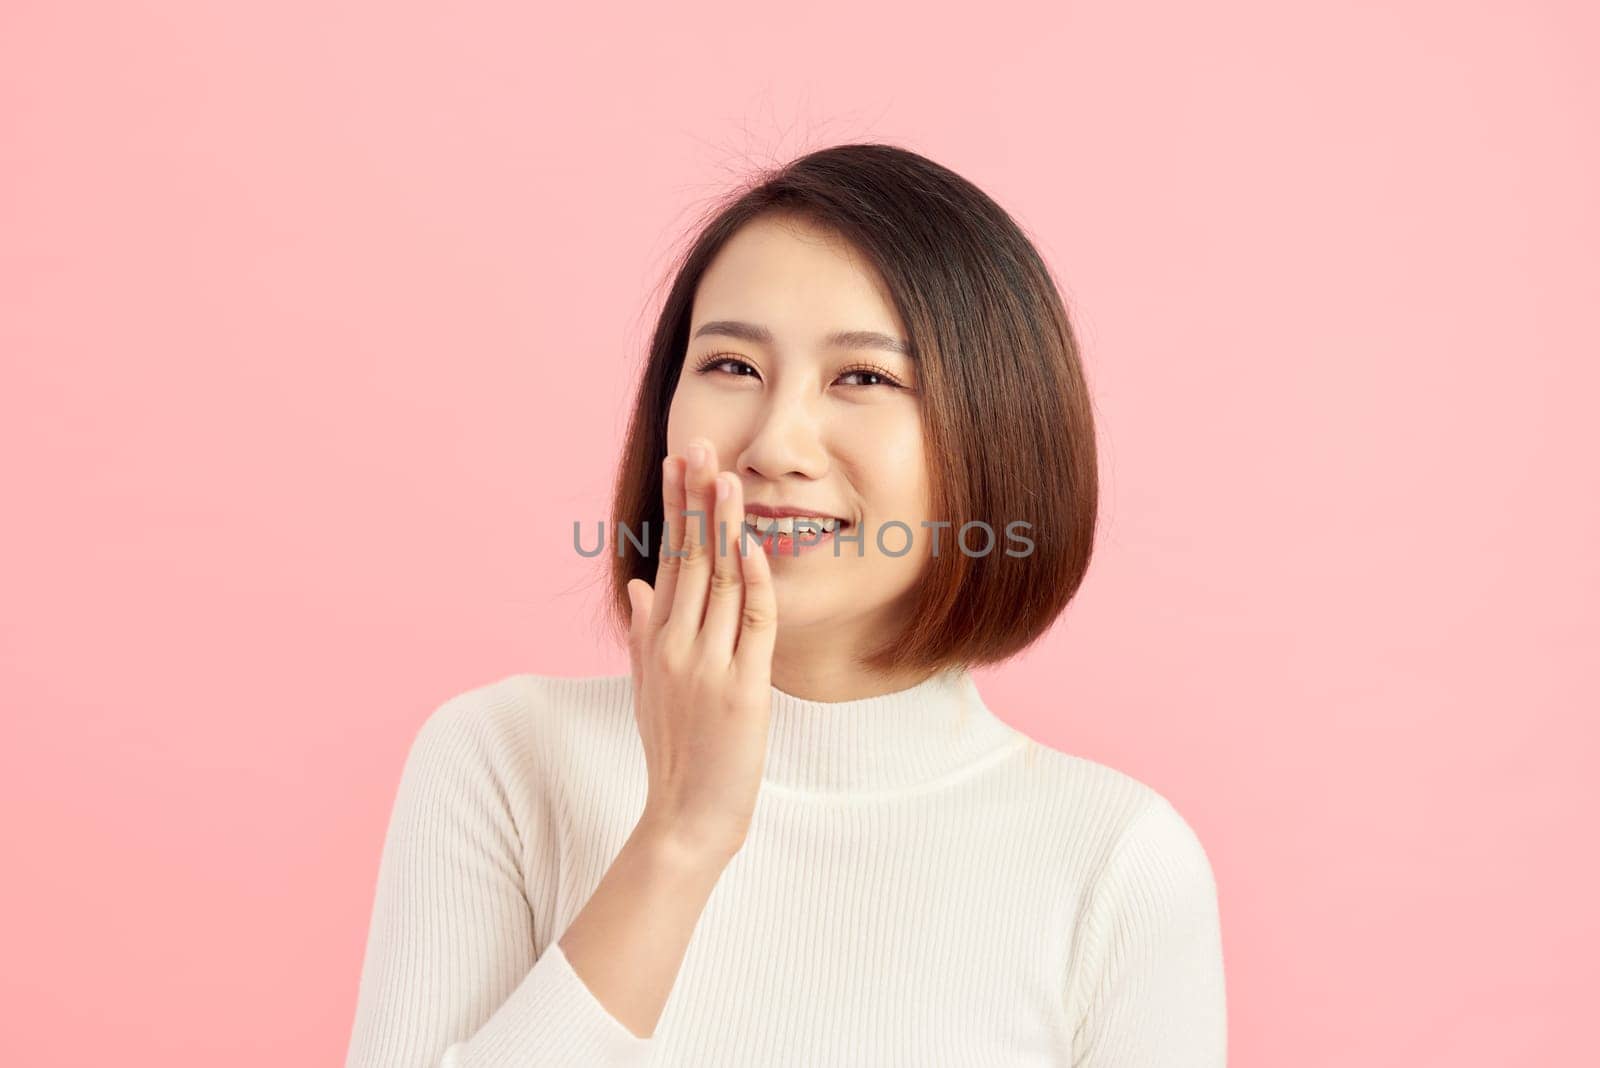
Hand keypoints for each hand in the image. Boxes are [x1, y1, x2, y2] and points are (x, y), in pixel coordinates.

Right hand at [625, 438, 778, 863]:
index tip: (680, 462)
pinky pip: (750, 625)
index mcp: (657, 641)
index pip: (668, 559)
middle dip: (694, 500)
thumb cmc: (674, 752)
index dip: (676, 508)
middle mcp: (676, 645)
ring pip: (717, 582)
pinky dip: (752, 583)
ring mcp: (707, 665)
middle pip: (688, 559)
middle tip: (700, 446)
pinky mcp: (741, 689)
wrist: (686, 816)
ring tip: (729, 478)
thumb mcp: (649, 688)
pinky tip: (753, 546)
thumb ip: (644, 633)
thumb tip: (639, 584)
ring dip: (724, 527)